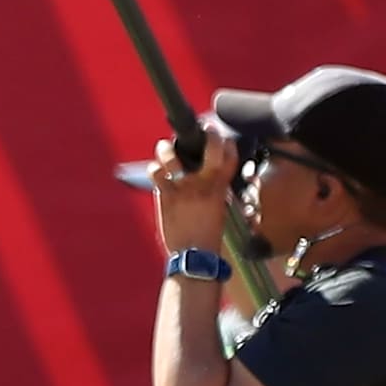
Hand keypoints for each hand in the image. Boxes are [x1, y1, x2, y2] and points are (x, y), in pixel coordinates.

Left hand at [148, 129, 237, 253]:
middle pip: (210, 147)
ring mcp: (183, 187)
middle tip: (204, 130)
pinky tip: (158, 172)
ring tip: (166, 148)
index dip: (227, 143)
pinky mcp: (165, 194)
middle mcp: (203, 183)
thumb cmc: (208, 236)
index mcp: (221, 188)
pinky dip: (155, 170)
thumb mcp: (220, 210)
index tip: (222, 139)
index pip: (230, 157)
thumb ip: (216, 191)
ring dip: (166, 148)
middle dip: (209, 134)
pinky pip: (156, 173)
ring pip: (171, 155)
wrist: (194, 255)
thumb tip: (211, 179)